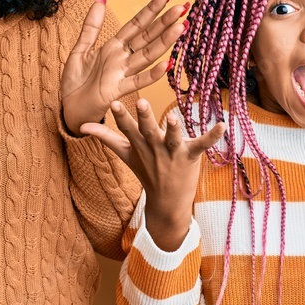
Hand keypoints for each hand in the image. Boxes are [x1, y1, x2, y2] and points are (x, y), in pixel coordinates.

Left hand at [61, 0, 187, 135]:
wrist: (69, 108)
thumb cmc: (76, 82)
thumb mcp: (80, 49)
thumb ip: (91, 27)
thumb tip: (100, 0)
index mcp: (113, 47)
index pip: (136, 24)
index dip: (151, 10)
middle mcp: (122, 59)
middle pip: (147, 37)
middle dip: (165, 21)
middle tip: (183, 7)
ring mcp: (122, 74)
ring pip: (147, 55)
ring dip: (165, 41)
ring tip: (182, 27)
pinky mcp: (117, 91)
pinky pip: (137, 81)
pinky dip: (152, 74)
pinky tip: (167, 64)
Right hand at [81, 99, 224, 250]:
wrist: (167, 202)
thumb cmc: (146, 171)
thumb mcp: (125, 153)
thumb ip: (106, 136)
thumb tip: (82, 126)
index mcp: (139, 144)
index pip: (127, 128)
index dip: (121, 116)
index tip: (114, 102)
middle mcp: (154, 148)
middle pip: (148, 130)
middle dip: (145, 118)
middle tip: (142, 102)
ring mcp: (172, 153)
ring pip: (172, 138)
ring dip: (173, 128)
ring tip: (173, 117)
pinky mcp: (191, 157)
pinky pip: (202, 145)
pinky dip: (213, 136)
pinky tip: (222, 125)